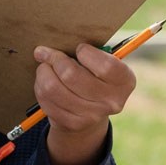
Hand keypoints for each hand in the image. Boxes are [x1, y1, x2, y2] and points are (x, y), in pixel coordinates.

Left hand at [33, 42, 138, 164]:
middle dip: (55, 58)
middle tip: (47, 52)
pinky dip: (40, 86)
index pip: (106, 66)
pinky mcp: (71, 124)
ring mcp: (91, 116)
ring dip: (44, 72)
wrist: (91, 114)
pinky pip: (46, 99)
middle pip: (72, 75)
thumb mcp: (104, 63)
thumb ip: (93, 52)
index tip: (79, 49)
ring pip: (53, 87)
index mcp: (125, 82)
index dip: (87, 53)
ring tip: (44, 66)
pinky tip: (45, 82)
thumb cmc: (96, 77)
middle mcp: (111, 102)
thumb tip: (60, 40)